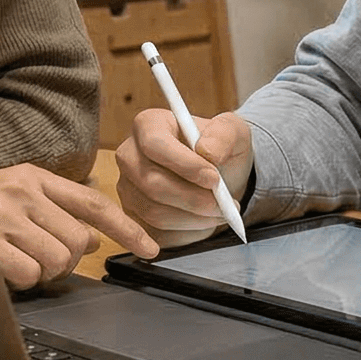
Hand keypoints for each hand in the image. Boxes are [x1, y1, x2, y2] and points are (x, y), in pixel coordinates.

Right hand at [0, 163, 157, 288]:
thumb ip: (56, 211)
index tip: (151, 248)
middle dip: (65, 260)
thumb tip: (91, 237)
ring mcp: (4, 216)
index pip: (92, 203)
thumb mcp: (16, 198)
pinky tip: (3, 266)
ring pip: (58, 260)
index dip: (126, 227)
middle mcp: (21, 192)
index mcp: (33, 177)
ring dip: (42, 271)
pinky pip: (30, 275)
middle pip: (77, 241)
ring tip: (17, 259)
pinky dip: (22, 280)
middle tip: (37, 256)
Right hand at [115, 107, 252, 249]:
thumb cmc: (219, 149)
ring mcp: (128, 189)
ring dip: (194, 218)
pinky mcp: (134, 218)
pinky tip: (203, 221)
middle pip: (152, 183)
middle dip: (193, 198)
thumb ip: (223, 135)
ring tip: (220, 212)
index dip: (184, 165)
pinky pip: (157, 234)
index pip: (154, 144)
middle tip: (224, 204)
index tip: (214, 179)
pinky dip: (187, 233)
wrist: (217, 177)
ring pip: (155, 212)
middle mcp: (130, 156)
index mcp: (148, 125)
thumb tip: (207, 151)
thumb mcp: (232, 132)